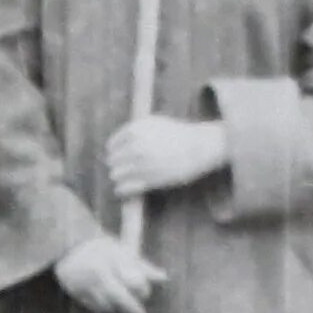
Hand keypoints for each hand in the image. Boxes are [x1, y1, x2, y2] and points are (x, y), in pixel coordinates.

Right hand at [53, 234, 164, 312]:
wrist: (67, 246)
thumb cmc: (100, 248)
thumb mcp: (122, 251)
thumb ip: (142, 266)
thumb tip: (164, 278)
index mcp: (112, 260)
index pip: (135, 282)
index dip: (142, 290)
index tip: (144, 293)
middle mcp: (97, 273)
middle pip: (120, 298)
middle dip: (133, 309)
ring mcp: (84, 283)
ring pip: (106, 306)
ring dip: (117, 309)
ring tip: (121, 307)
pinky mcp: (74, 292)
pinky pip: (93, 307)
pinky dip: (103, 308)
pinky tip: (107, 304)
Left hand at [104, 115, 227, 200]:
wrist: (201, 147)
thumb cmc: (179, 135)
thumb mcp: (154, 123)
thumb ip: (133, 131)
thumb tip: (115, 144)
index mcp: (135, 130)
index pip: (111, 146)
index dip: (115, 152)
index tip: (120, 157)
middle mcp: (136, 146)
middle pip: (112, 161)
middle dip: (117, 165)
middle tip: (123, 169)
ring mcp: (141, 164)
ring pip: (115, 175)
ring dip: (119, 177)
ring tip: (126, 178)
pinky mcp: (149, 180)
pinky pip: (124, 188)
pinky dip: (122, 189)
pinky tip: (124, 189)